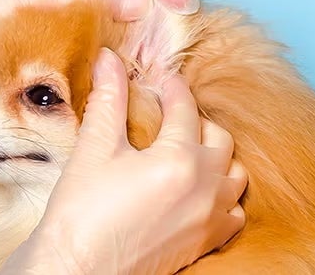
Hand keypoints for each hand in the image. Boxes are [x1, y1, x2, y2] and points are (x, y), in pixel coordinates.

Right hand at [1, 49, 246, 274]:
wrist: (78, 269)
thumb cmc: (82, 213)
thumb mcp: (95, 149)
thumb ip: (109, 100)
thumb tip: (110, 60)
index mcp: (179, 159)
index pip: (186, 109)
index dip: (173, 88)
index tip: (161, 79)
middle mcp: (205, 188)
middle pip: (219, 139)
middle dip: (197, 122)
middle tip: (170, 117)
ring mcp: (210, 218)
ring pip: (235, 176)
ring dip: (217, 159)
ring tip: (188, 153)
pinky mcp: (207, 242)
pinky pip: (235, 213)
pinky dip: (224, 198)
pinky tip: (198, 192)